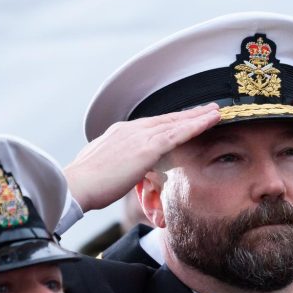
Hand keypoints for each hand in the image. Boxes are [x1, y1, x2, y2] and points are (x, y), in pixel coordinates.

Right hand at [64, 104, 220, 211]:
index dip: (170, 121)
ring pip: (175, 123)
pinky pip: (177, 134)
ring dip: (198, 116)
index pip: (151, 125)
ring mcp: (138, 136)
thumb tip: (123, 171)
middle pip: (166, 119)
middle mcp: (130, 129)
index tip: (183, 119)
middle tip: (208, 108)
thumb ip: (117, 165)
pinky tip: (211, 120)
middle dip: (188, 114)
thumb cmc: (85, 184)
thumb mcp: (102, 169)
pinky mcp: (146, 148)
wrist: (76, 184)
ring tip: (217, 111)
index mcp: (119, 133)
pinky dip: (196, 125)